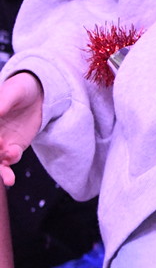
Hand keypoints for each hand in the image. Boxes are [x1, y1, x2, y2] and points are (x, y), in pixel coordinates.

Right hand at [0, 73, 43, 187]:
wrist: (39, 95)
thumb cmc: (21, 89)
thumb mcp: (13, 92)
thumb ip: (4, 103)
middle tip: (0, 160)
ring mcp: (0, 142)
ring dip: (0, 170)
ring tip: (7, 178)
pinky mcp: (14, 148)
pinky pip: (10, 159)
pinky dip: (11, 162)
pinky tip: (14, 155)